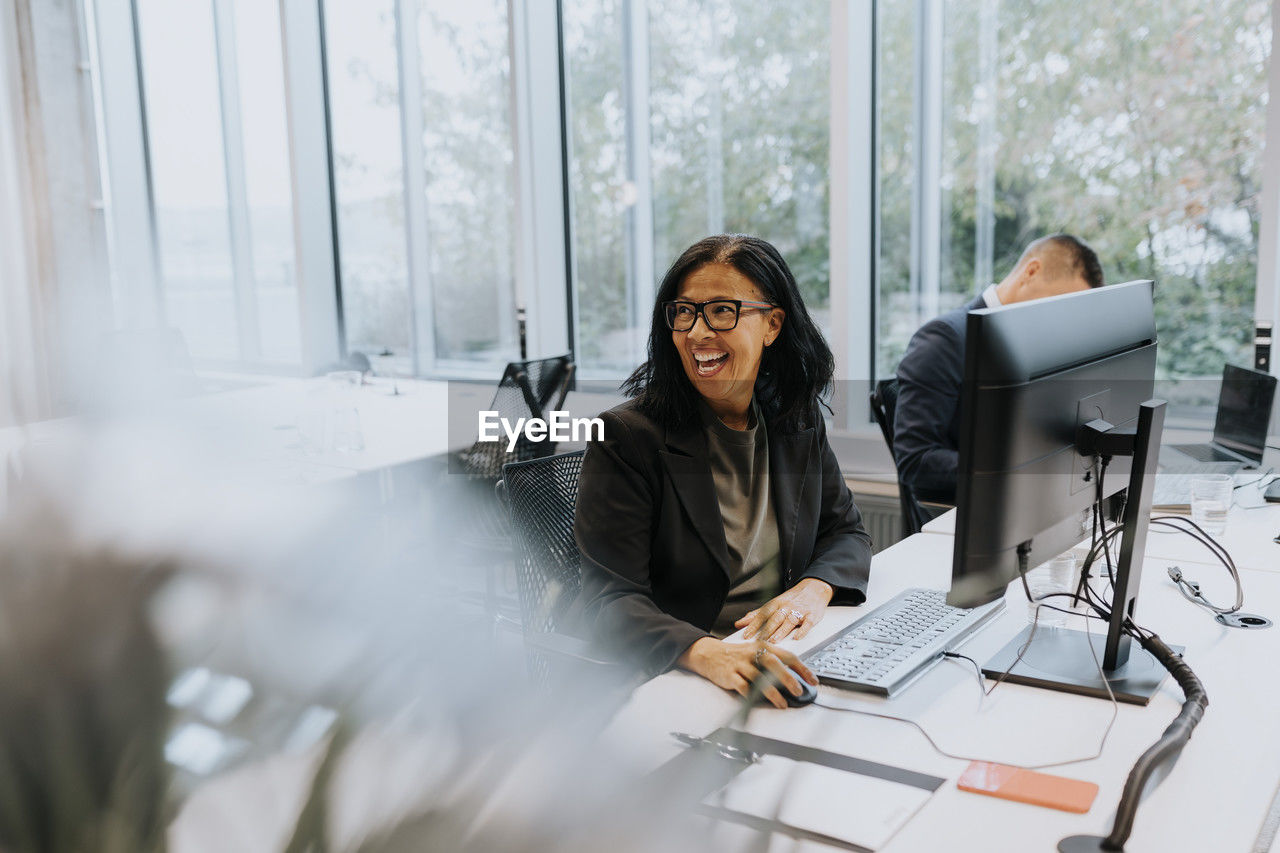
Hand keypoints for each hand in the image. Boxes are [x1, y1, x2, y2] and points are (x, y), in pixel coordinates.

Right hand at [677, 637, 816, 708]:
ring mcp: (741, 664)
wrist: (709, 653)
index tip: (813, 680)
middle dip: (788, 678)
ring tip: (782, 703)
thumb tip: (796, 679)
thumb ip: (773, 663)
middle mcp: (753, 653)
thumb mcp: (756, 653)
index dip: (802, 668)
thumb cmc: (737, 656)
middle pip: (774, 663)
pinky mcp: (730, 675)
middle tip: (798, 690)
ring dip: (772, 692)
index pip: (787, 655)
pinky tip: (758, 702)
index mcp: (763, 646)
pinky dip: (751, 695)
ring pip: (759, 677)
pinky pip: (742, 686)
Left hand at [736, 578, 833, 642]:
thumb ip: (756, 615)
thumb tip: (739, 623)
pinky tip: (797, 637)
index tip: (746, 635)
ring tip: (774, 640)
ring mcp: (799, 611)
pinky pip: (807, 623)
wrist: (814, 588)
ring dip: (781, 631)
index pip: (762, 614)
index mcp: (776, 604)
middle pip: (775, 618)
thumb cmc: (792, 598)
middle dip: (766, 630)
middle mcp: (786, 607)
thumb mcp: (773, 604)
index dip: (753, 625)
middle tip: (759, 641)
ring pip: (789, 621)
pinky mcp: (812, 616)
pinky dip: (802, 630)